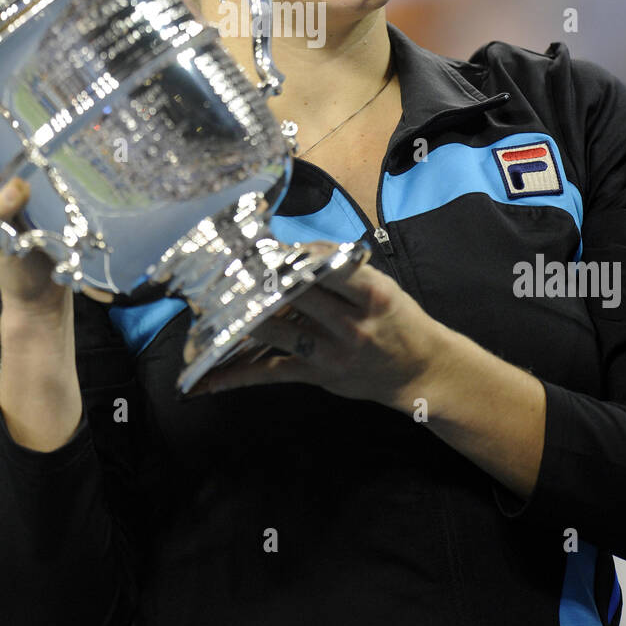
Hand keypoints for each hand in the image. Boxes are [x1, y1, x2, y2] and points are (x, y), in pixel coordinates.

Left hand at [188, 261, 443, 409]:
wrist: (421, 370)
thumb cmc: (397, 319)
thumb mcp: (382, 287)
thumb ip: (342, 271)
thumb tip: (292, 251)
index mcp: (370, 293)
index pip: (327, 267)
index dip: (293, 255)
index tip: (263, 245)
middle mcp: (351, 322)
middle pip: (296, 295)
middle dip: (260, 280)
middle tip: (224, 265)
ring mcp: (333, 352)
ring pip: (278, 331)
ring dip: (241, 318)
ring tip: (207, 306)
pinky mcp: (318, 375)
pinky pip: (271, 372)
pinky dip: (236, 376)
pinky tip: (204, 380)